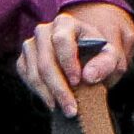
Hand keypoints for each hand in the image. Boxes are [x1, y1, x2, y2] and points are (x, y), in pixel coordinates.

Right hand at [17, 3, 133, 116]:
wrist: (85, 60)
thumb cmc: (98, 56)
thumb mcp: (110, 57)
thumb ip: (105, 64)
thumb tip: (88, 76)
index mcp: (65, 23)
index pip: (61, 40)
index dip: (68, 62)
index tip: (78, 82)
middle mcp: (43, 31)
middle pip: (46, 61)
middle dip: (59, 88)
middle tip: (72, 109)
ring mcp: (31, 46)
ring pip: (34, 72)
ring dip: (50, 95)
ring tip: (66, 110)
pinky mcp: (24, 60)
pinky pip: (26, 78)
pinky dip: (39, 93)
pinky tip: (54, 103)